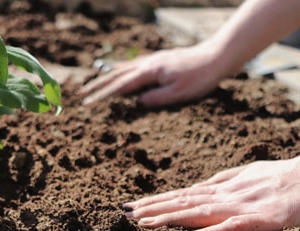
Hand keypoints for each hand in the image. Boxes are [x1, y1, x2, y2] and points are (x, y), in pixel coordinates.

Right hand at [79, 43, 224, 106]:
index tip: (88, 103)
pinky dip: (122, 69)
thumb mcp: (179, 93)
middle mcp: (148, 64)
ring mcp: (154, 60)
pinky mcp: (160, 60)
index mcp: (150, 73)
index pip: (121, 86)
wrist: (216, 57)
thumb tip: (137, 103)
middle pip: (117, 75)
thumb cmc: (200, 78)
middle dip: (98, 86)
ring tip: (94, 84)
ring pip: (124, 68)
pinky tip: (120, 70)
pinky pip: (134, 64)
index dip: (103, 95)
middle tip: (82, 94)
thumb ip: (156, 98)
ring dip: (107, 77)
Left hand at [123, 157, 299, 230]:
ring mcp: (243, 207)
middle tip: (124, 214)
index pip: (183, 196)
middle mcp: (227, 196)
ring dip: (171, 218)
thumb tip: (199, 187)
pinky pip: (235, 226)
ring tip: (145, 223)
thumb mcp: (248, 175)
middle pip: (184, 202)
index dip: (156, 201)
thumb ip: (223, 181)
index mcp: (224, 188)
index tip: (131, 206)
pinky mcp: (262, 220)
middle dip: (153, 208)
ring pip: (200, 213)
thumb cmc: (284, 176)